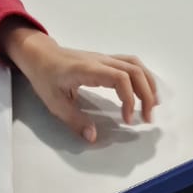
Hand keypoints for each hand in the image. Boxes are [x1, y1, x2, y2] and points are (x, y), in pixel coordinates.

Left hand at [0, 23, 156, 143]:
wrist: (40, 54)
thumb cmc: (45, 77)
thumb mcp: (54, 102)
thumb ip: (74, 120)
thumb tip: (93, 137)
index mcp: (88, 69)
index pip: (120, 77)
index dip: (129, 99)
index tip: (127, 120)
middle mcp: (101, 60)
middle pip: (134, 70)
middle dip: (146, 94)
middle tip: (147, 118)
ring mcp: (105, 58)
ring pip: (135, 64)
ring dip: (148, 84)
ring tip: (152, 105)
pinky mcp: (106, 60)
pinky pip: (130, 64)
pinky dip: (142, 77)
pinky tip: (144, 91)